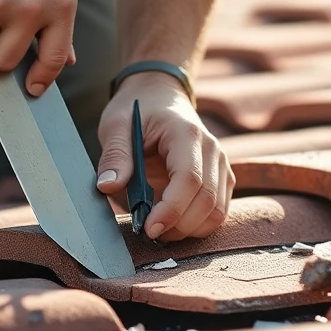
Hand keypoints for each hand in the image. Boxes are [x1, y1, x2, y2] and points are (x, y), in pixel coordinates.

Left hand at [95, 73, 232, 240]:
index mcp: (186, 134)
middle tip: (149, 233)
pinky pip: (217, 211)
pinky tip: (172, 223)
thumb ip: (114, 156)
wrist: (161, 97)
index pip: (189, 179)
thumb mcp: (116, 126)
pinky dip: (196, 225)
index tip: (148, 228)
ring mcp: (221, 165)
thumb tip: (108, 186)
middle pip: (207, 201)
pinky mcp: (222, 178)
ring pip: (216, 211)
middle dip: (178, 226)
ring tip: (159, 229)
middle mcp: (212, 150)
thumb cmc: (138, 111)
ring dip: (189, 230)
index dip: (171, 209)